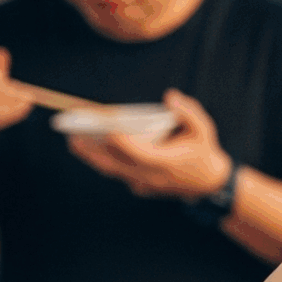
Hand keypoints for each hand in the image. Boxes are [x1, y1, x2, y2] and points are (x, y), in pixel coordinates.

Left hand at [67, 90, 233, 200]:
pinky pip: (116, 172)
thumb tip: (170, 97)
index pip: (137, 153)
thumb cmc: (203, 151)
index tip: (106, 127)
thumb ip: (189, 112)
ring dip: (92, 156)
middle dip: (93, 149)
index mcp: (166, 162)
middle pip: (115, 164)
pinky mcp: (139, 185)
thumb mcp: (204, 129)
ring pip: (112, 170)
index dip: (120, 140)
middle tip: (73, 134)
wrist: (208, 183)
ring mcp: (143, 183)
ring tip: (74, 140)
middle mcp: (151, 176)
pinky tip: (89, 147)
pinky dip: (102, 160)